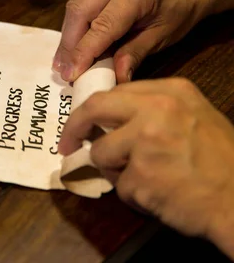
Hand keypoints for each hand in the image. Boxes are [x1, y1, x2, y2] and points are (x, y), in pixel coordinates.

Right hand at [53, 0, 233, 82]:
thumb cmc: (176, 13)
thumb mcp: (160, 38)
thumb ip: (134, 55)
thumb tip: (116, 78)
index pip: (101, 26)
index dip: (83, 52)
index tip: (70, 74)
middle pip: (79, 12)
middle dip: (69, 45)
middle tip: (63, 70)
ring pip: (74, 6)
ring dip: (68, 35)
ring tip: (64, 60)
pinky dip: (73, 22)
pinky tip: (74, 40)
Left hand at [58, 78, 233, 257]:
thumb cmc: (220, 160)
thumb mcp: (193, 116)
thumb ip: (153, 109)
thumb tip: (111, 118)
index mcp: (170, 92)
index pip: (113, 93)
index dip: (91, 110)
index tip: (82, 123)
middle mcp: (156, 111)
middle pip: (94, 109)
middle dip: (73, 128)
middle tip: (66, 144)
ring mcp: (145, 143)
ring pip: (100, 153)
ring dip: (113, 170)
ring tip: (144, 177)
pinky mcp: (140, 176)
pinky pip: (118, 185)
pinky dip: (132, 193)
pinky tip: (157, 193)